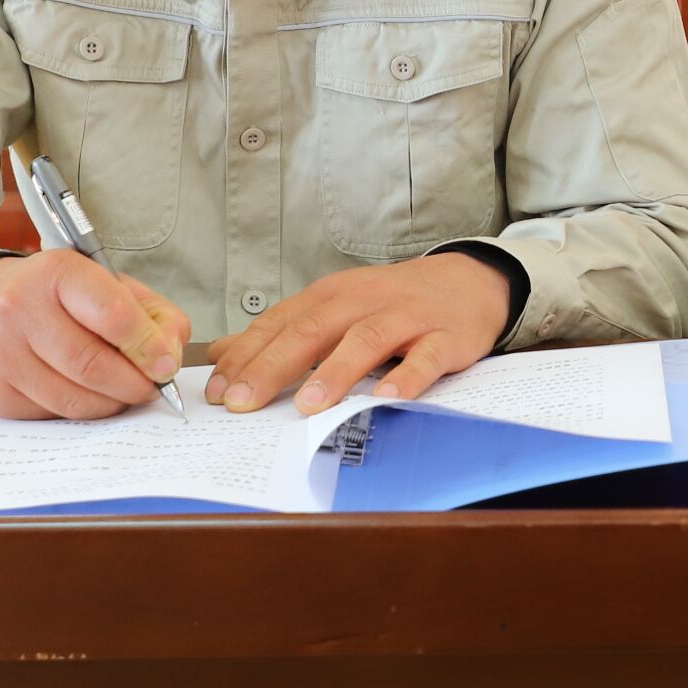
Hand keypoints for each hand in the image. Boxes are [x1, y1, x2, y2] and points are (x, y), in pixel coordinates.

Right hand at [0, 251, 192, 420]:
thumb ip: (154, 316)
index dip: (148, 346)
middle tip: (152, 387)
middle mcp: (19, 308)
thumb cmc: (62, 297)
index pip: (113, 314)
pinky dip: (82, 411)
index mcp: (57, 272)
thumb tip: (168, 361)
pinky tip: (87, 393)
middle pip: (93, 364)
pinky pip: (53, 414)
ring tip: (123, 391)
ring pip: (74, 398)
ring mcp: (0, 352)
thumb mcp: (111, 286)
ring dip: (111, 403)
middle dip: (134, 384)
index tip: (166, 365)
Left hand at [204, 254, 511, 415]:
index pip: (280, 324)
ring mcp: (406, 318)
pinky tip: (386, 397)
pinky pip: (424, 359)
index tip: (218, 391)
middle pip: (312, 331)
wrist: (470, 282)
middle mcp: (364, 302)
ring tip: (307, 405)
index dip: (247, 356)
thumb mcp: (335, 308)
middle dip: (274, 367)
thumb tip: (222, 354)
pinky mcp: (444, 337)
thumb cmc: (393, 303)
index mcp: (331, 296)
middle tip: (243, 402)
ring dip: (334, 372)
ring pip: (365, 341)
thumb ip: (281, 332)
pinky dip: (405, 377)